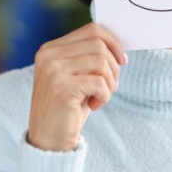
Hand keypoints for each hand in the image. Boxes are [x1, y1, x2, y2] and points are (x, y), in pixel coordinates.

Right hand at [27, 23, 126, 150]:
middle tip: (111, 87)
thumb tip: (117, 46)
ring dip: (110, 82)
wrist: (49, 141)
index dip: (113, 42)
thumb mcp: (76, 77)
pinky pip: (99, 82)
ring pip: (101, 61)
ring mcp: (53, 70)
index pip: (91, 30)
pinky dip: (105, 95)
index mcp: (51, 49)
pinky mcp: (62, 87)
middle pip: (99, 44)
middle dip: (113, 66)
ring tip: (101, 96)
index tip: (122, 60)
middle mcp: (49, 55)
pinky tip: (95, 105)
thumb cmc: (67, 108)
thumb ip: (88, 58)